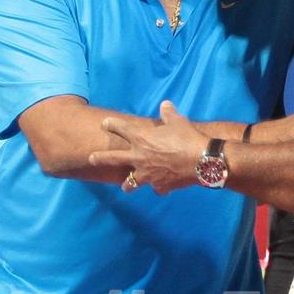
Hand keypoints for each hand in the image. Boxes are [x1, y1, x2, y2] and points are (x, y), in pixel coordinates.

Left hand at [90, 102, 204, 193]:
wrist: (202, 161)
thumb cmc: (187, 138)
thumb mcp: (178, 121)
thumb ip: (168, 113)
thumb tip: (165, 105)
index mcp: (141, 138)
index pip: (120, 128)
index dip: (111, 124)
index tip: (105, 124)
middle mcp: (139, 157)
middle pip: (113, 159)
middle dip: (100, 158)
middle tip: (92, 159)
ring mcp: (147, 174)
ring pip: (130, 182)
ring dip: (128, 184)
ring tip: (125, 187)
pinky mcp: (160, 186)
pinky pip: (157, 188)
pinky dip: (159, 187)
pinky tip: (162, 188)